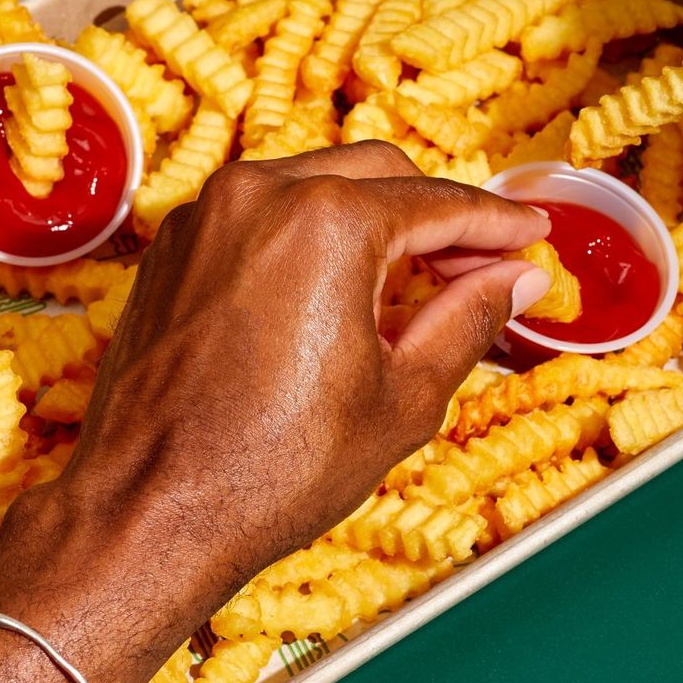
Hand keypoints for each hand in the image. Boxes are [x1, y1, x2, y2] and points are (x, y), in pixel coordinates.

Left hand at [0, 142, 548, 682]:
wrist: (149, 508)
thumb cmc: (271, 468)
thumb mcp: (401, 399)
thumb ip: (467, 319)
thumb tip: (515, 279)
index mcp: (325, 222)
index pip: (439, 204)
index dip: (498, 220)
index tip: (532, 232)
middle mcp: (259, 193)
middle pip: (379, 174)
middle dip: (438, 211)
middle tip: (483, 259)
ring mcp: (206, 214)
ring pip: (316, 182)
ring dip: (374, 216)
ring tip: (416, 277)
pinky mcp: (174, 244)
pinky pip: (262, 211)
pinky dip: (311, 230)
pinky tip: (339, 284)